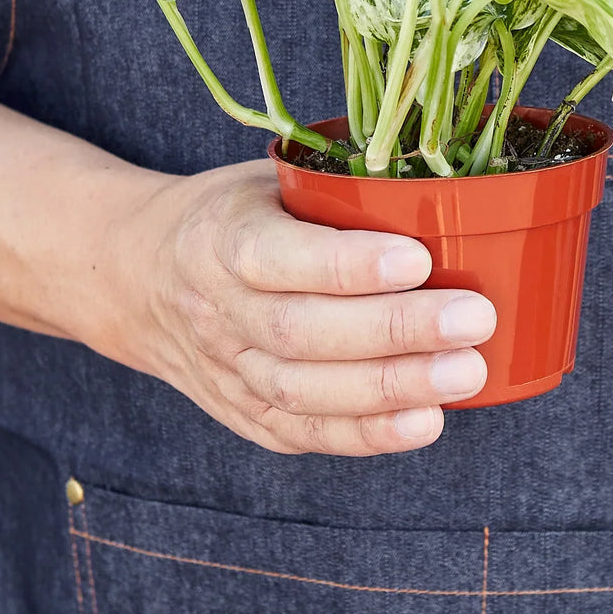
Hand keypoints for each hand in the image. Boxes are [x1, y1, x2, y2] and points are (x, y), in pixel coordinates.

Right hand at [98, 159, 495, 455]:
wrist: (140, 276)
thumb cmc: (233, 215)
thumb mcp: (267, 179)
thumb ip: (334, 192)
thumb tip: (444, 195)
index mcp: (218, 237)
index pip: (277, 256)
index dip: (346, 264)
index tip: (417, 258)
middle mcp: (216, 309)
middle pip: (301, 332)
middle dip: (394, 331)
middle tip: (473, 319)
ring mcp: (224, 369)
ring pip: (304, 391)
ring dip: (391, 388)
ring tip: (465, 372)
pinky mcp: (241, 413)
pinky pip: (303, 432)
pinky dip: (366, 434)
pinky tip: (424, 421)